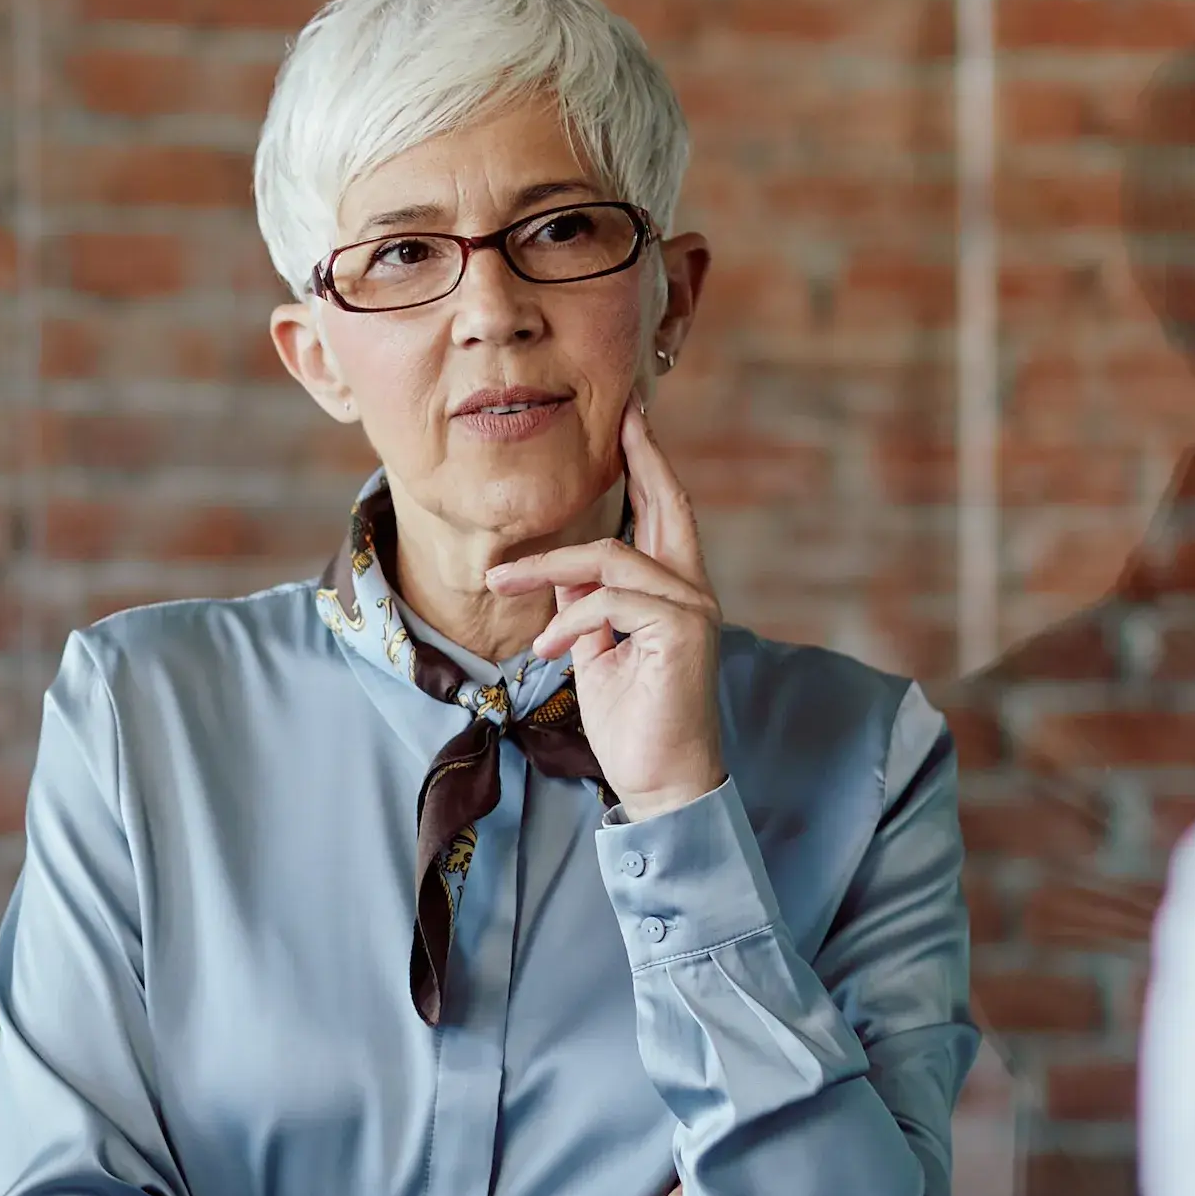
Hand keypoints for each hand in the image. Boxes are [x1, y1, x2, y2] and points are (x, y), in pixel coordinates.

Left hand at [483, 405, 725, 821]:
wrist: (659, 778)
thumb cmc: (631, 719)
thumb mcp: (595, 649)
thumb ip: (585, 605)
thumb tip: (560, 572)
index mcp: (672, 591)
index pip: (662, 514)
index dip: (648, 465)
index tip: (631, 421)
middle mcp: (691, 591)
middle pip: (666, 506)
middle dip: (641, 458)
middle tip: (622, 417)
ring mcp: (692, 609)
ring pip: (612, 559)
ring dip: (548, 569)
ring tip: (502, 584)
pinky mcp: (682, 631)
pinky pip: (610, 602)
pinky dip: (569, 620)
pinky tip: (548, 650)